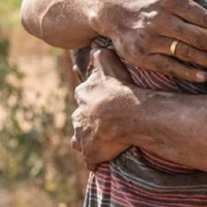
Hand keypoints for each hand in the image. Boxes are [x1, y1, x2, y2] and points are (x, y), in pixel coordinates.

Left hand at [71, 49, 138, 168]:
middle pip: (80, 118)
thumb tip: (94, 46)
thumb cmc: (121, 89)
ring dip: (87, 140)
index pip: (83, 95)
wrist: (128, 114)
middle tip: (103, 122)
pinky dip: (94, 159)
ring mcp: (83, 136)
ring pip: (80, 139)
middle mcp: (78, 116)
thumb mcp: (110, 65)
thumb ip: (101, 56)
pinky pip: (90, 159)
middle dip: (88, 120)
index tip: (102, 101)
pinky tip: (100, 160)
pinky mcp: (90, 153)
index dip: (93, 98)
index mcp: (83, 95)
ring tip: (99, 142)